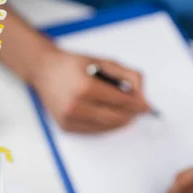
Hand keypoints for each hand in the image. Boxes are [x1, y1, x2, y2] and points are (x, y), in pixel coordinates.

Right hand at [32, 48, 151, 132]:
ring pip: (107, 127)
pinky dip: (105, 124)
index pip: (122, 102)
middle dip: (131, 114)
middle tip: (138, 109)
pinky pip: (94, 130)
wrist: (44, 70)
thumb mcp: (103, 61)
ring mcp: (69, 118)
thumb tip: (141, 95)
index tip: (148, 106)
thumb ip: (127, 75)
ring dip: (119, 120)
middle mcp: (76, 105)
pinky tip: (106, 112)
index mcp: (86, 86)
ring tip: (123, 110)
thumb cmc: (74, 65)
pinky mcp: (66, 126)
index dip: (138, 105)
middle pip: (116, 117)